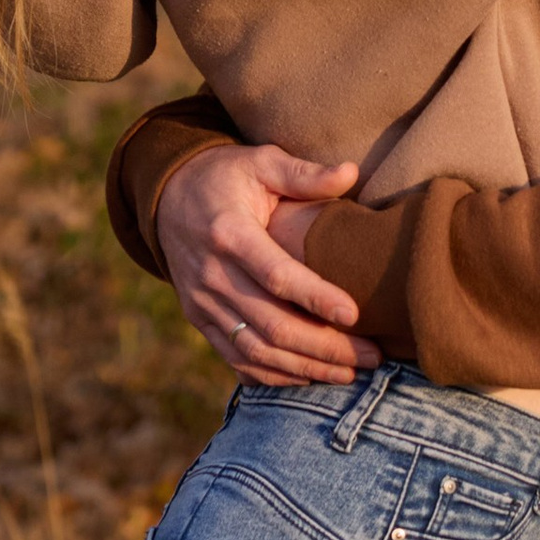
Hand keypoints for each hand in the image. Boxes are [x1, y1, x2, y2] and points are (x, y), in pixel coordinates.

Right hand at [153, 143, 377, 386]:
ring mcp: (202, 302)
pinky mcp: (199, 319)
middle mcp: (212, 274)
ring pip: (257, 350)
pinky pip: (236, 358)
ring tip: (350, 374)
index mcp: (229, 233)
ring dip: (305, 368)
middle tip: (371, 356)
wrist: (168, 197)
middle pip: (272, 324)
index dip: (316, 297)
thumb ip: (304, 174)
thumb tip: (351, 172)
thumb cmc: (227, 176)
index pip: (276, 274)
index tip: (355, 315)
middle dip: (325, 346)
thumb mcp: (261, 162)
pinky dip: (273, 375)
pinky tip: (309, 377)